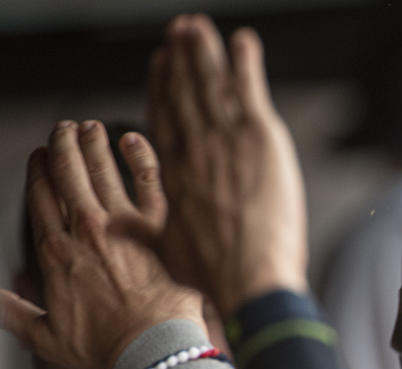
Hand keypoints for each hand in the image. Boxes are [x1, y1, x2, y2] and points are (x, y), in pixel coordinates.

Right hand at [0, 120, 202, 368]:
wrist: (153, 351)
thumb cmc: (106, 349)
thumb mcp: (47, 338)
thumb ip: (14, 314)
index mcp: (55, 254)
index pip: (40, 199)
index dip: (38, 172)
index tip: (40, 156)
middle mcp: (84, 232)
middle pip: (66, 174)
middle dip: (61, 145)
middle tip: (64, 128)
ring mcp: (122, 225)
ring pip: (100, 169)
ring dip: (91, 143)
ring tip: (88, 126)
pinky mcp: (158, 227)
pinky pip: (148, 180)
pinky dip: (138, 156)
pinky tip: (131, 138)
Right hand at [148, 14, 307, 318]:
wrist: (249, 277)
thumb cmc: (213, 274)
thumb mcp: (167, 253)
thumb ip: (143, 231)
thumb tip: (112, 228)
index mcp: (173, 172)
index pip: (164, 118)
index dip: (161, 87)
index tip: (160, 64)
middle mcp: (194, 148)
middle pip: (185, 93)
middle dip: (182, 60)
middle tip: (179, 33)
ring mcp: (225, 138)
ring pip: (212, 84)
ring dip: (206, 52)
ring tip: (199, 28)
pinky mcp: (260, 136)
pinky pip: (250, 88)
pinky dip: (246, 63)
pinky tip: (244, 42)